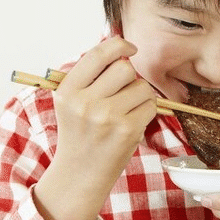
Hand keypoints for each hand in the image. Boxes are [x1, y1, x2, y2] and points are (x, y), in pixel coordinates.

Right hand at [35, 36, 158, 219]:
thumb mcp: (72, 101)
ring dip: (140, 95)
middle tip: (123, 92)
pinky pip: (151, 105)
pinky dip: (146, 111)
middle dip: (130, 77)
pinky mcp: (127, 130)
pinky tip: (132, 122)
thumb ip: (91, 75)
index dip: (119, 45)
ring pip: (142, 86)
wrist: (78, 174)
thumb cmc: (80, 133)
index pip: (99, 54)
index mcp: (68, 90)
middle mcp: (85, 102)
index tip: (130, 48)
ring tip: (126, 110)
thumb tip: (120, 46)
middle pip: (125, 68)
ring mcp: (107, 116)